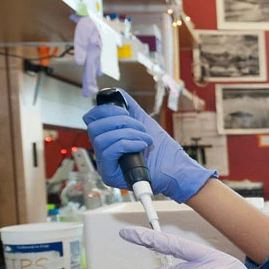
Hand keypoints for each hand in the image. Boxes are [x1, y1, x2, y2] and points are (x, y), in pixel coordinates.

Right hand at [83, 90, 214, 201]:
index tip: (122, 110)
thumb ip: (131, 109)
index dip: (103, 111)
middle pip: (94, 128)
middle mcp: (103, 152)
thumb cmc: (163, 152)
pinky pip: (109, 152)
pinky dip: (127, 144)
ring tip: (145, 138)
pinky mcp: (109, 175)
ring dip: (127, 134)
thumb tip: (119, 93)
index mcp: (109, 139)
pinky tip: (141, 145)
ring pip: (101, 140)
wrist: (176, 170)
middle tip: (140, 128)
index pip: (92, 120)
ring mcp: (105, 165)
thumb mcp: (145, 124)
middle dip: (120, 122)